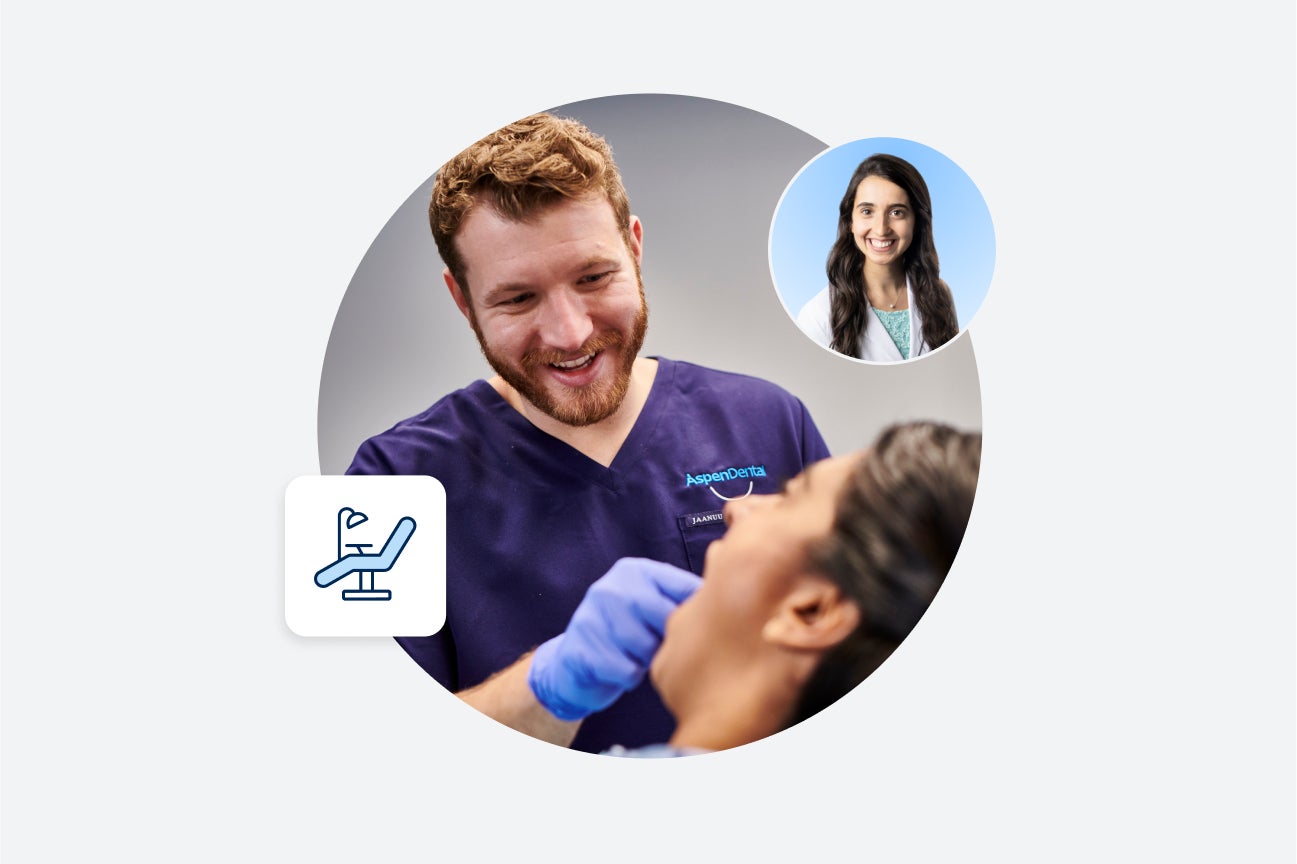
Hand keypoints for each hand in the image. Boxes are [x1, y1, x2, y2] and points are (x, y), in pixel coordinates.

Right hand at [527, 558, 701, 721]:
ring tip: (641, 658)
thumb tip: (731, 599)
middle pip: (663, 615)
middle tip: (662, 648)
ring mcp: (591, 616)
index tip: (700, 632)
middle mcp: (610, 587)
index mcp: (634, 572)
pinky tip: (623, 671)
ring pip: (644, 645)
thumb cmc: (627, 635)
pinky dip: (630, 677)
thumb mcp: (651, 608)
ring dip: (649, 660)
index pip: (681, 587)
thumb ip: (680, 600)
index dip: (695, 615)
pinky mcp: (581, 649)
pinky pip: (625, 669)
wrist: (574, 664)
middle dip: (667, 639)